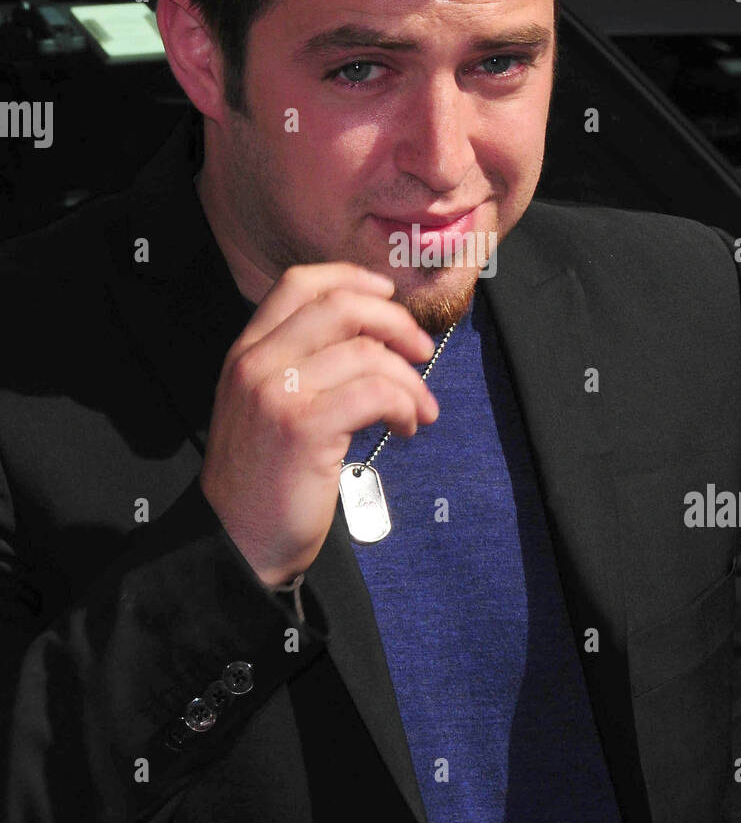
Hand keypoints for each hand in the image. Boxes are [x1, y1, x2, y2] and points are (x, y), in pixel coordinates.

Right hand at [199, 263, 438, 586]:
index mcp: (247, 351)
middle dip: (396, 323)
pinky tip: (405, 428)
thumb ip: (302, 365)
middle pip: (341, 306)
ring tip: (418, 410)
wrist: (236, 543)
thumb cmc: (264, 482)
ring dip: (410, 379)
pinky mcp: (303, 428)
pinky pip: (374, 392)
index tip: (388, 297)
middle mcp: (257, 363)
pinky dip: (404, 405)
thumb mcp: (267, 406)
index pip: (300, 283)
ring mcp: (276, 393)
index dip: (352, 279)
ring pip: (368, 352)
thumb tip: (376, 336)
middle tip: (422, 352)